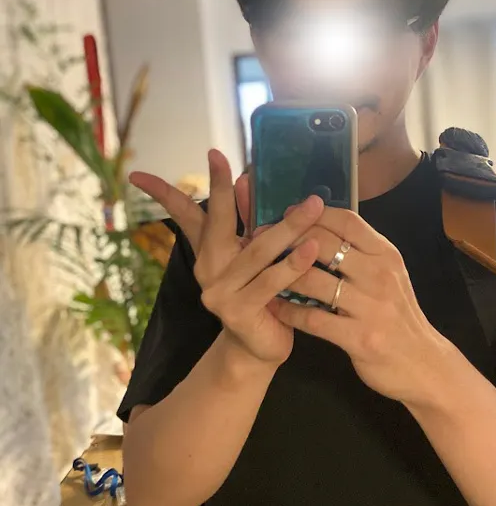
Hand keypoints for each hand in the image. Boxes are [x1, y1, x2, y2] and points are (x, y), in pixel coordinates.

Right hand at [130, 150, 323, 365]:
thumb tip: (245, 180)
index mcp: (208, 251)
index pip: (186, 213)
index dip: (172, 187)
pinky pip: (271, 282)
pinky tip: (312, 249)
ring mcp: (220, 292)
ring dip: (288, 227)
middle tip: (230, 163)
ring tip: (312, 206)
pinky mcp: (239, 312)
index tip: (185, 157)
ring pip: (257, 251)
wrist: (258, 348)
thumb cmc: (261, 295)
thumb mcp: (253, 256)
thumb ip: (249, 222)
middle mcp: (207, 268)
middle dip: (223, 190)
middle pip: (217, 223)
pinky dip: (293, 265)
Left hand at [271, 207, 453, 404]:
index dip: (312, 214)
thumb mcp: (388, 275)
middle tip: (262, 241)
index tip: (287, 215)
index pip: (346, 221)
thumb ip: (361, 253)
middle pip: (323, 244)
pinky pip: (313, 318)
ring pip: (313, 280)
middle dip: (288, 239)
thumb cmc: (398, 315)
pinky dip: (289, 311)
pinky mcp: (358, 338)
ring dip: (282, 275)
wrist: (424, 364)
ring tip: (261, 273)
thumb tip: (322, 228)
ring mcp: (370, 307)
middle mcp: (379, 275)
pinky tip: (274, 307)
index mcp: (385, 255)